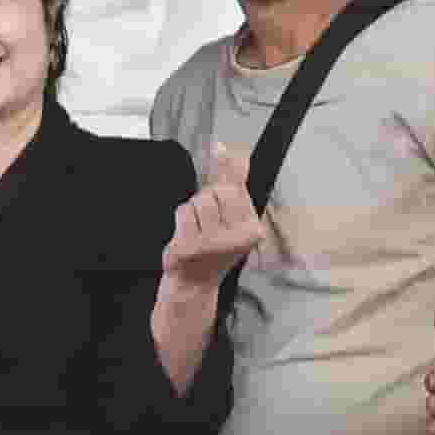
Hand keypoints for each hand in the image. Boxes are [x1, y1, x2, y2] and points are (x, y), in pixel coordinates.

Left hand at [162, 152, 266, 291]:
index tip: (220, 169)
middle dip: (208, 199)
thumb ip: (236, 183)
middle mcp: (236, 237)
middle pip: (216, 191)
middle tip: (208, 220)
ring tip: (198, 229)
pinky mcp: (190, 247)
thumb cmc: (215, 245)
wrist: (196, 281)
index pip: (236, 188)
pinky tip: (187, 235)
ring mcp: (213, 243)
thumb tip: (237, 152)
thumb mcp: (233, 216)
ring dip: (194, 209)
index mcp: (252, 229)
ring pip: (198, 201)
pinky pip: (183, 212)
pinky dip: (182, 219)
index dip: (225, 179)